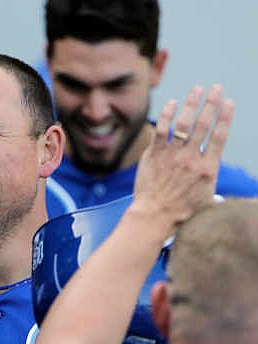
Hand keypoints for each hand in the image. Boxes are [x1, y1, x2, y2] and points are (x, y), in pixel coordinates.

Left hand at [133, 84, 232, 226]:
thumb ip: (212, 185)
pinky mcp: (154, 155)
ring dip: (192, 103)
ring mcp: (172, 156)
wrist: (154, 215)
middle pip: (204, 125)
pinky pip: (161, 130)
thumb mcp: (206, 199)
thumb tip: (220, 193)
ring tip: (197, 89)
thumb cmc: (181, 212)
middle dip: (212, 103)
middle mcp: (191, 159)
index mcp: (208, 168)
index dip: (226, 117)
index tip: (230, 103)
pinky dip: (167, 115)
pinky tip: (172, 103)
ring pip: (183, 124)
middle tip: (216, 88)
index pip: (220, 137)